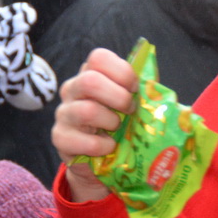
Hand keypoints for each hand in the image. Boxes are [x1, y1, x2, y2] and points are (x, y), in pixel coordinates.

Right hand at [51, 48, 137, 202]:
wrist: (99, 159)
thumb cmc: (118, 125)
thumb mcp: (131, 105)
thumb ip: (142, 92)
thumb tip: (157, 88)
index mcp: (90, 74)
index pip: (98, 58)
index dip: (122, 71)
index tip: (135, 88)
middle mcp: (72, 90)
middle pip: (90, 81)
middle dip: (119, 97)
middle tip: (130, 111)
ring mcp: (64, 113)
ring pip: (87, 111)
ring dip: (111, 122)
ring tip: (117, 130)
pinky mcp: (61, 138)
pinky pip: (86, 141)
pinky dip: (104, 146)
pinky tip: (109, 147)